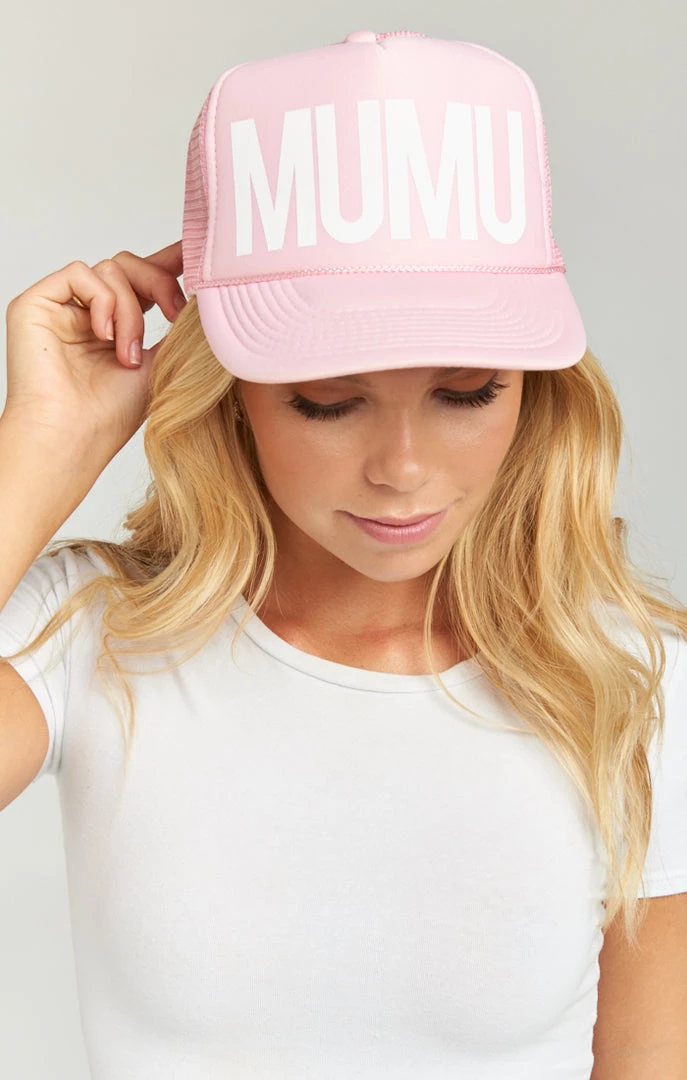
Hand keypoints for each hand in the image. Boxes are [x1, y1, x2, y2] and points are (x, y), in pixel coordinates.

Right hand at [4, 241, 186, 462]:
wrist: (74, 438)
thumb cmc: (111, 415)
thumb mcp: (163, 363)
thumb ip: (179, 328)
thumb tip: (205, 296)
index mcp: (116, 326)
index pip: (143, 280)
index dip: (170, 263)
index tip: (199, 255)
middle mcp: (87, 313)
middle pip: (130, 265)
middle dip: (160, 284)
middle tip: (177, 315)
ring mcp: (61, 308)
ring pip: (110, 269)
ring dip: (131, 310)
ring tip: (128, 355)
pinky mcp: (36, 304)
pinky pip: (79, 273)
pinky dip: (103, 301)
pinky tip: (105, 336)